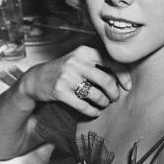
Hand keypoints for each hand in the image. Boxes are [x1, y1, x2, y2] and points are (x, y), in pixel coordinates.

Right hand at [17, 45, 131, 116]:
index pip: (111, 62)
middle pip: (106, 80)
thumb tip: (124, 77)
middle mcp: (76, 61)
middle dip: (114, 92)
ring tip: (104, 103)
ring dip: (103, 102)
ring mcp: (66, 76)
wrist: (36, 79)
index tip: (127, 86)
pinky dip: (92, 111)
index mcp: (84, 51)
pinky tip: (95, 112)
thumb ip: (98, 64)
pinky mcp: (59, 91)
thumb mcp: (80, 60)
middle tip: (115, 98)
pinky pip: (83, 105)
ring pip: (96, 94)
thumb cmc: (65, 71)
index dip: (123, 76)